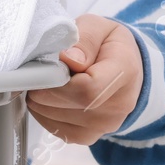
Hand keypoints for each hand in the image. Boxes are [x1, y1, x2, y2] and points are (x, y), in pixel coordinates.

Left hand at [27, 14, 143, 145]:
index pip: (87, 89)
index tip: (46, 65)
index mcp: (125, 72)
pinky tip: (50, 97)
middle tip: (39, 69)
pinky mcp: (88, 137)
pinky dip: (44, 112)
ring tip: (47, 80)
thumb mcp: (97, 27)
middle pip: (67, 104)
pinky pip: (55, 129)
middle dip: (43, 86)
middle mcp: (119, 105)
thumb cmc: (107, 45)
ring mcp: (104, 125)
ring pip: (55, 118)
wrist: (125, 69)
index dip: (57, 79)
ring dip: (40, 99)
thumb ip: (83, 39)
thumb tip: (67, 59)